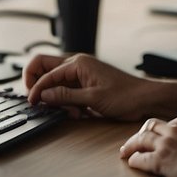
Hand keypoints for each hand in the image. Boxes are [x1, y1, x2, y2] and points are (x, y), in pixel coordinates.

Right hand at [23, 53, 142, 118]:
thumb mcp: (93, 98)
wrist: (144, 99)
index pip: (46, 73)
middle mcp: (77, 65)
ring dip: (57, 99)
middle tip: (39, 101)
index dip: (36, 88)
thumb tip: (43, 95)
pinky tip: (79, 113)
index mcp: (78, 63)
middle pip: (44, 69)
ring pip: (55, 83)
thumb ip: (66, 96)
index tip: (32, 102)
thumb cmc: (126, 95)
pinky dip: (67, 103)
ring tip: (72, 112)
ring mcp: (81, 75)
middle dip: (39, 85)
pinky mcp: (85, 85)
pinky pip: (66, 92)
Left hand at [119, 116, 176, 176]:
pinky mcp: (162, 161)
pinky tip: (132, 164)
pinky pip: (140, 159)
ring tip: (125, 153)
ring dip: (131, 147)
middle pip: (148, 127)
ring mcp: (167, 144)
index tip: (151, 138)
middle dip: (139, 135)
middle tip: (133, 143)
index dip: (155, 132)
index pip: (164, 124)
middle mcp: (174, 129)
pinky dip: (134, 161)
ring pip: (140, 140)